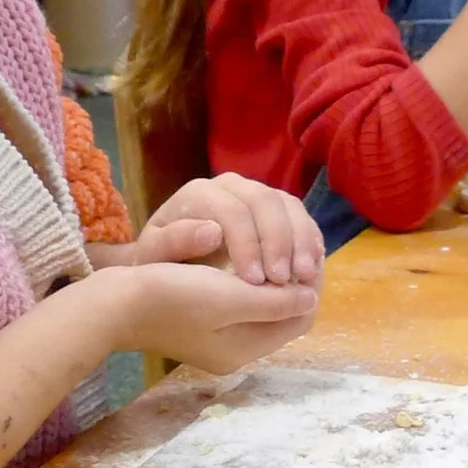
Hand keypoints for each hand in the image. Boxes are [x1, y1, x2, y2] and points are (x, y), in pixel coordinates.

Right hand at [106, 261, 318, 378]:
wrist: (111, 304)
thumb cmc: (169, 296)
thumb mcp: (227, 297)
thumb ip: (273, 302)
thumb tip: (311, 297)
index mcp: (244, 349)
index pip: (299, 319)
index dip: (311, 285)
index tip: (309, 251)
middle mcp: (236, 350)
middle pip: (286, 316)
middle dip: (296, 282)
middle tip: (297, 246)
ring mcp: (219, 339)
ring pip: (267, 307)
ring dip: (276, 280)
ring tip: (276, 249)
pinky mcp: (204, 324)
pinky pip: (245, 303)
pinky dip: (254, 281)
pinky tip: (250, 258)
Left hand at [131, 173, 323, 286]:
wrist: (170, 257)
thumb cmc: (160, 262)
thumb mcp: (154, 257)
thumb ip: (174, 242)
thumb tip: (212, 232)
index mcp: (200, 193)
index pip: (232, 211)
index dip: (248, 245)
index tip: (255, 282)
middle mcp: (231, 185)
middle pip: (265, 202)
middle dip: (278, 242)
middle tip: (284, 280)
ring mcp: (256, 192)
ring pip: (287, 205)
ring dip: (300, 240)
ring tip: (305, 276)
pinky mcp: (276, 207)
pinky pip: (300, 215)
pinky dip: (309, 239)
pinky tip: (313, 266)